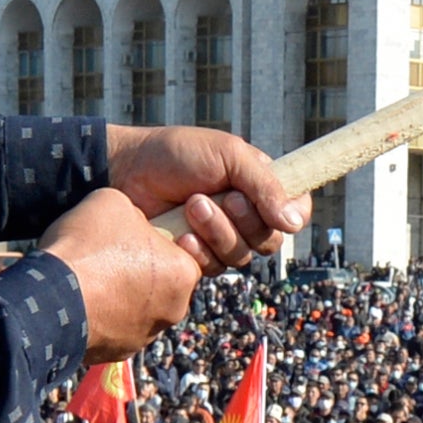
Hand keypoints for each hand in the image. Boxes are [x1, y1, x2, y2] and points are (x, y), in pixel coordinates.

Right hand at [41, 187, 210, 362]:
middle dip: (137, 272)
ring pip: (136, 309)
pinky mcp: (116, 353)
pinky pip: (113, 329)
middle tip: (105, 257)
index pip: (178, 253)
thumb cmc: (88, 247)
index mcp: (184, 274)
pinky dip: (100, 317)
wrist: (50, 297)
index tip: (126, 237)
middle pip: (159, 284)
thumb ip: (135, 215)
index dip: (152, 241)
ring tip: (88, 279)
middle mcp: (173, 311)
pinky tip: (80, 300)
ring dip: (118, 296)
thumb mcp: (116, 203)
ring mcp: (145, 337)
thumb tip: (131, 226)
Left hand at [105, 125, 308, 271]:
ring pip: (242, 256)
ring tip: (191, 206)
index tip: (275, 209)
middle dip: (245, 220)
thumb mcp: (227, 155)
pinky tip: (180, 235)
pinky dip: (199, 251)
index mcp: (258, 186)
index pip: (296, 211)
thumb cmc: (175, 154)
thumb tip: (294, 223)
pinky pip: (215, 268)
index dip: (292, 215)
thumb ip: (264, 185)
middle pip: (271, 240)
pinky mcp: (196, 256)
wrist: (126, 172)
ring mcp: (220, 238)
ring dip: (218, 232)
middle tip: (219, 197)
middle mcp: (244, 215)